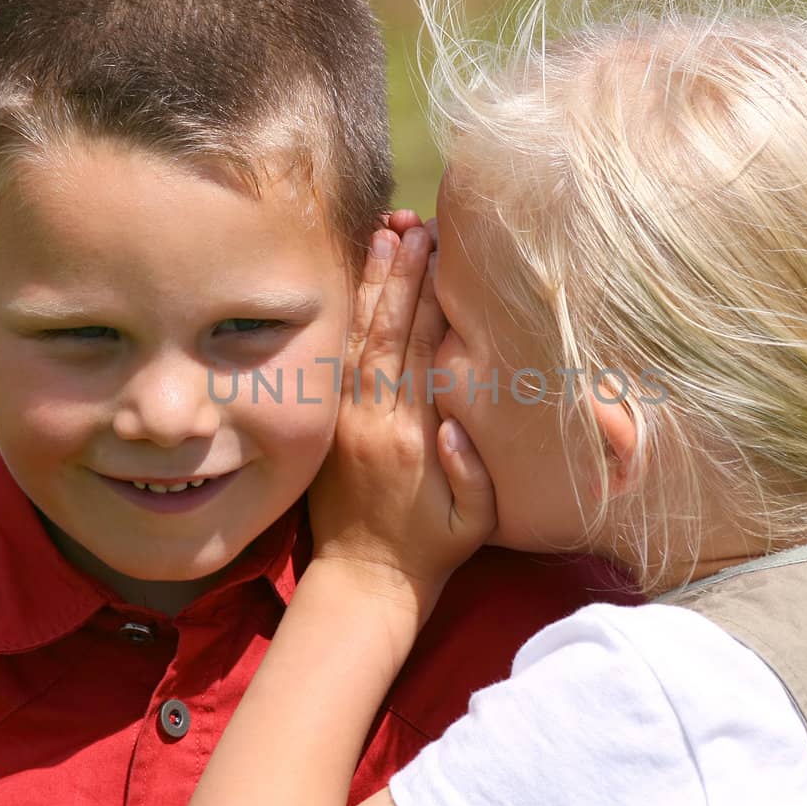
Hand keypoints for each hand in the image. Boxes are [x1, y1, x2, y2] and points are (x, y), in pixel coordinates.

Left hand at [308, 224, 494, 600]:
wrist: (365, 578)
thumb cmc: (431, 548)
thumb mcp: (474, 524)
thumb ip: (473, 474)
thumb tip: (455, 425)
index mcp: (412, 437)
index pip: (423, 352)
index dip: (433, 300)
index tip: (444, 255)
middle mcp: (374, 418)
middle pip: (390, 331)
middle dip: (404, 275)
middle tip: (418, 227)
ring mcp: (347, 417)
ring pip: (360, 336)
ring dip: (374, 283)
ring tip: (386, 234)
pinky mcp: (332, 420)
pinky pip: (339, 357)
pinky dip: (349, 314)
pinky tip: (360, 281)